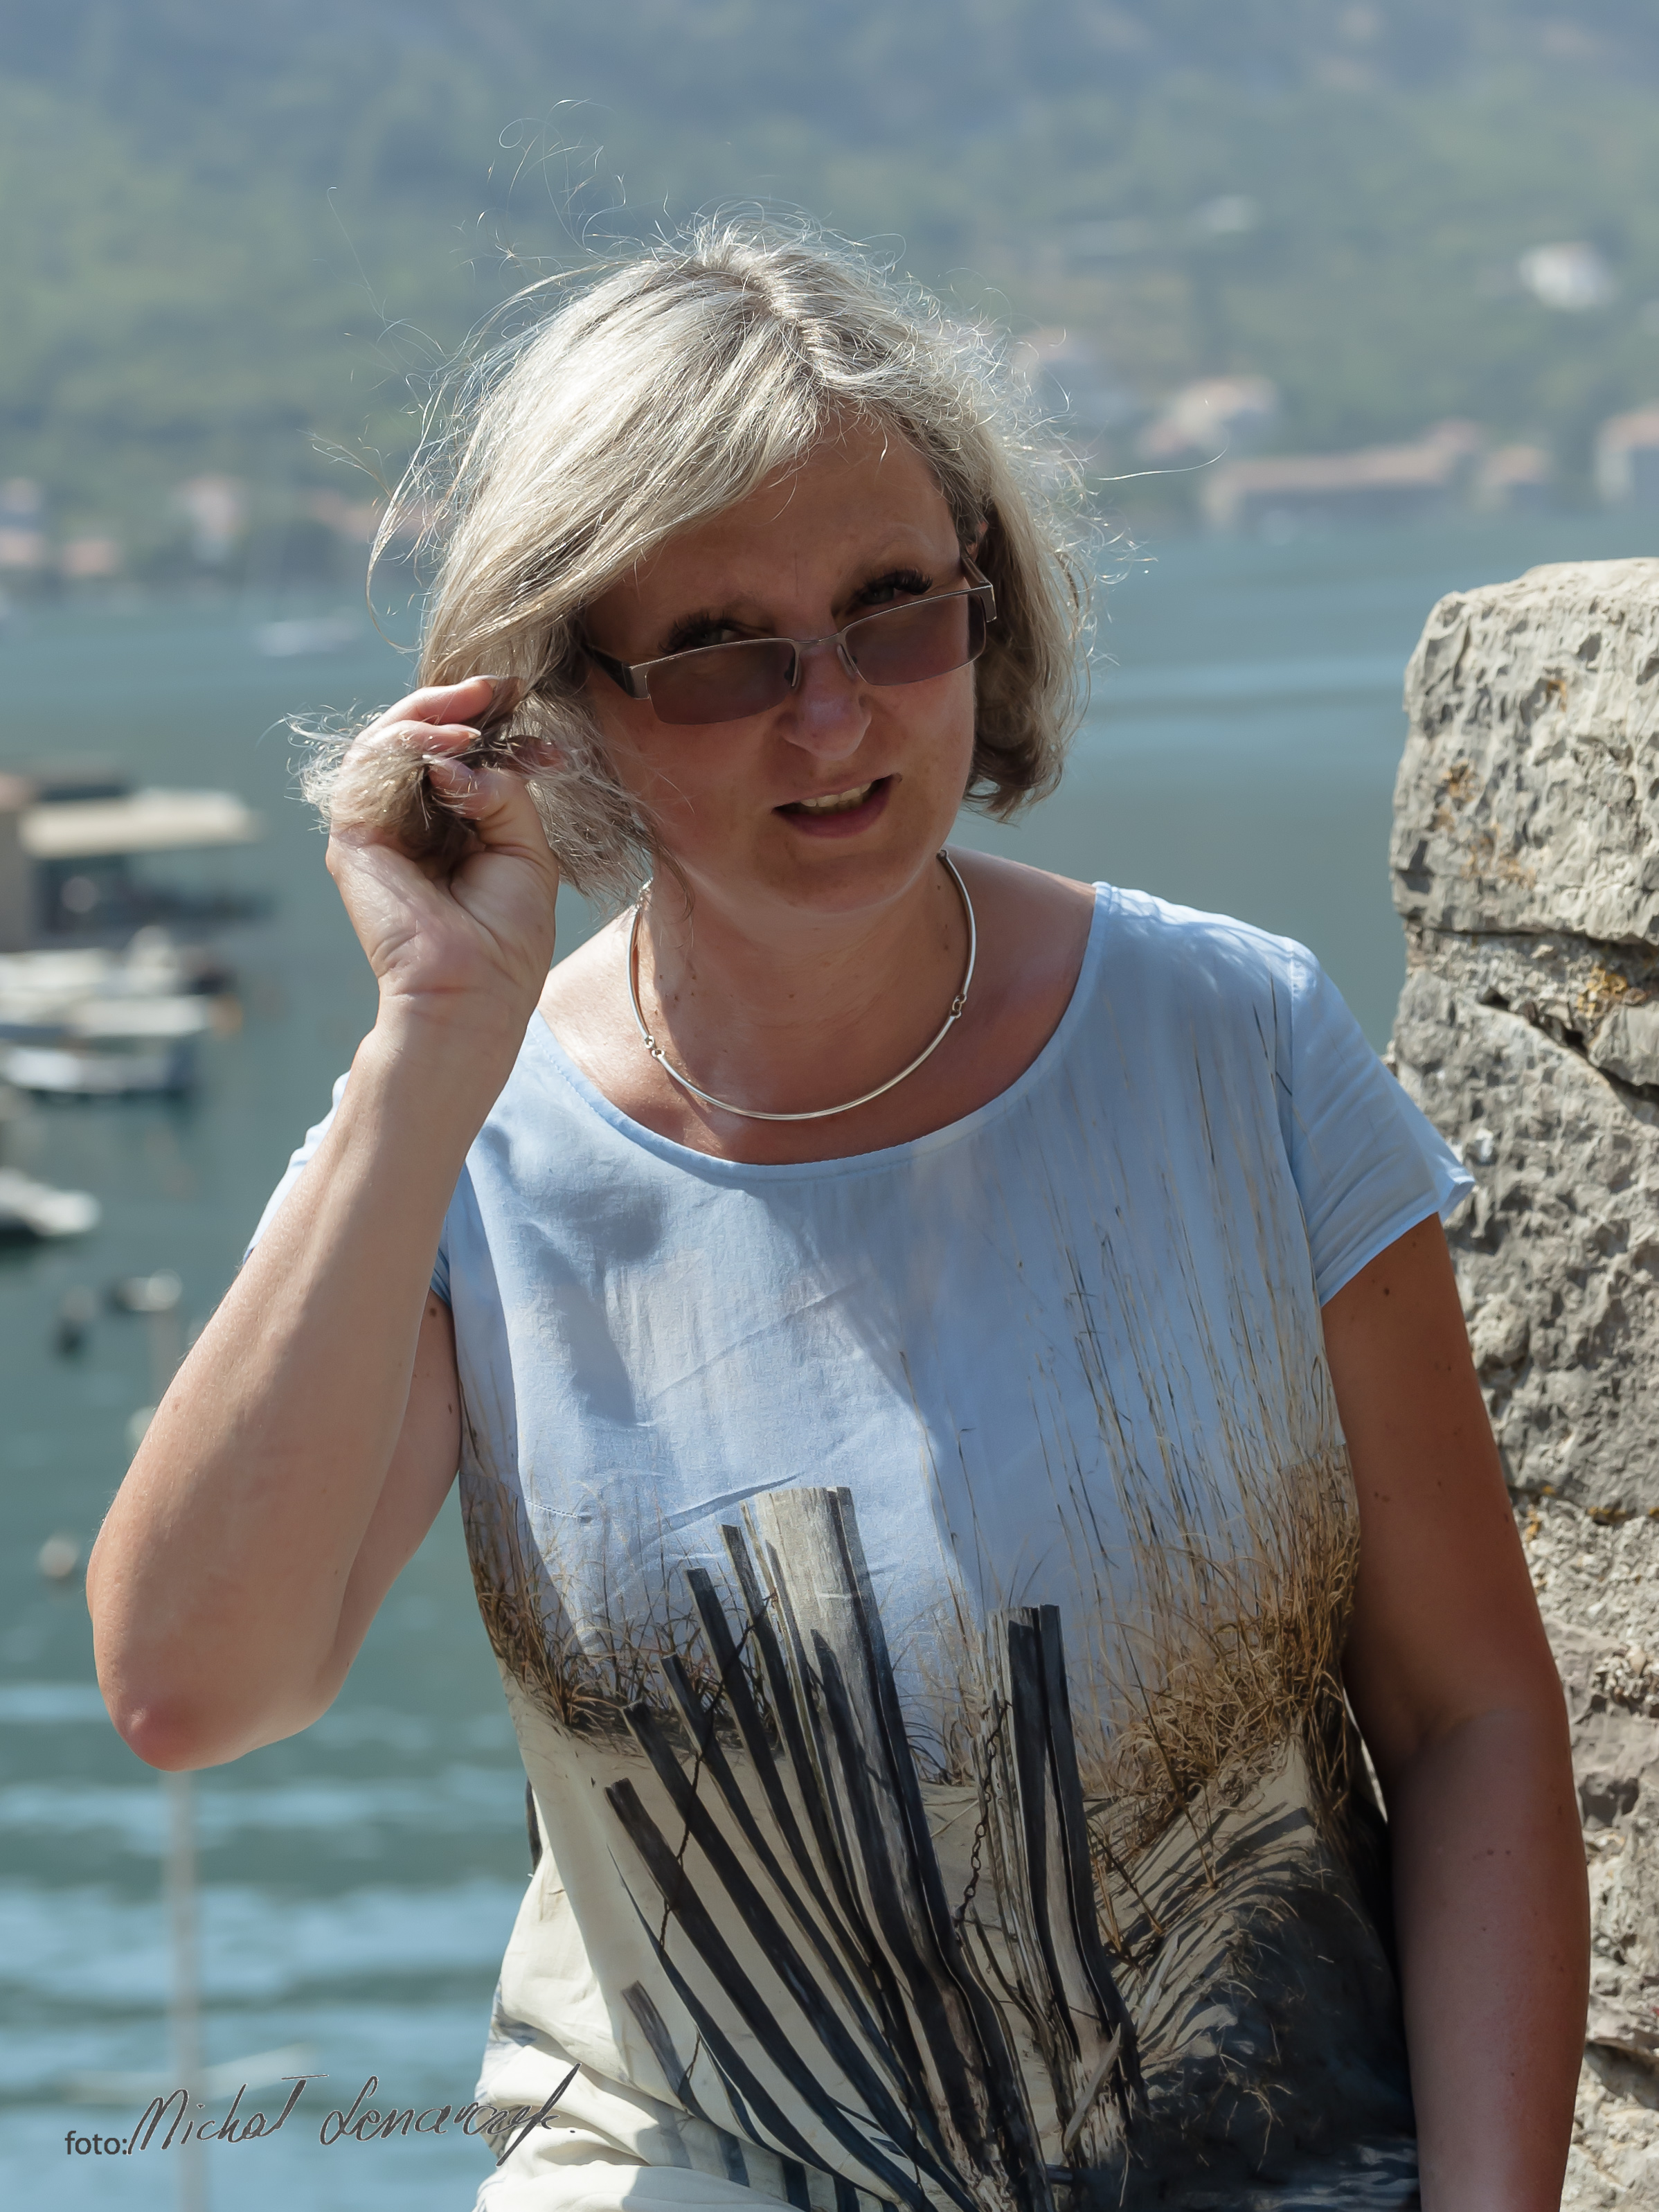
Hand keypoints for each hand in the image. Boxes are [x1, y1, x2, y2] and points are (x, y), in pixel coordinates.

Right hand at [324, 677, 560, 1041]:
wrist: (474, 992)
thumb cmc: (506, 936)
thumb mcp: (525, 849)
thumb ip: (502, 791)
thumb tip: (462, 756)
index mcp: (449, 827)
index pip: (454, 755)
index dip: (485, 722)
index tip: (522, 699)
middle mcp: (409, 823)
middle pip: (416, 740)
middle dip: (454, 705)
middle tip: (496, 687)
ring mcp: (377, 829)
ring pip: (385, 743)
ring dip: (430, 716)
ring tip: (473, 715)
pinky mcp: (353, 838)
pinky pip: (370, 767)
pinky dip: (408, 742)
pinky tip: (452, 744)